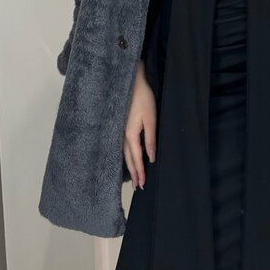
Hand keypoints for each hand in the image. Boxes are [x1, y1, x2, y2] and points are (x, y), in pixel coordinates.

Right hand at [123, 61, 156, 189]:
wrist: (132, 82)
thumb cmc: (143, 99)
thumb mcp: (150, 118)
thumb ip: (150, 139)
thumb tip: (150, 158)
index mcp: (130, 135)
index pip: (136, 158)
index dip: (140, 172)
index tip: (142, 184)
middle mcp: (122, 135)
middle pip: (128, 159)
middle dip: (134, 173)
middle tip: (138, 187)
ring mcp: (119, 131)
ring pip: (123, 154)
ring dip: (129, 166)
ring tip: (133, 178)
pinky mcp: (120, 126)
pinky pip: (122, 146)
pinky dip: (125, 156)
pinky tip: (127, 158)